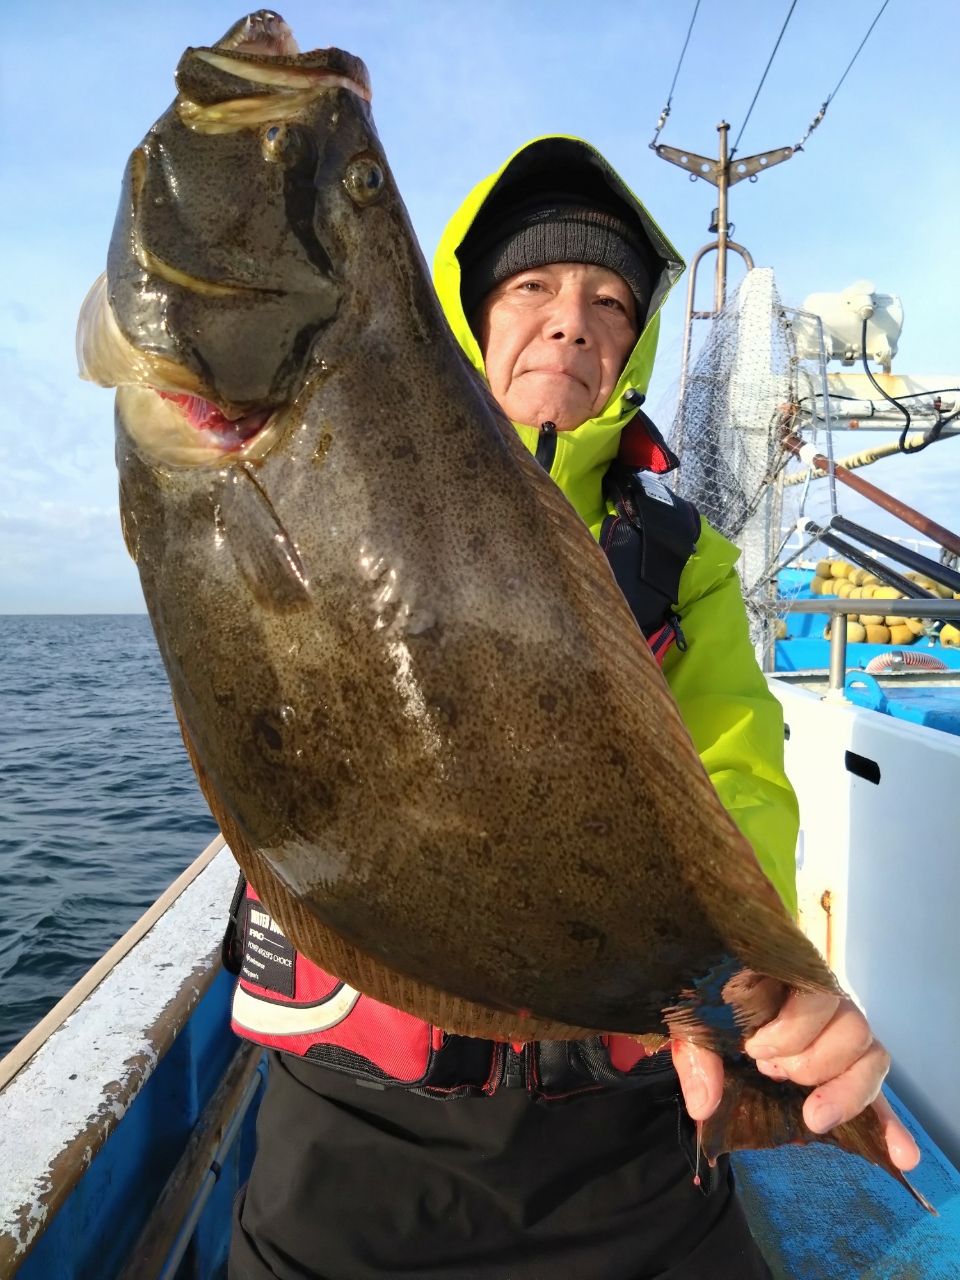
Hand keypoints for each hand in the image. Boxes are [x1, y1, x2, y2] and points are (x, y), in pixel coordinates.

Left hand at [671, 987, 919, 1171]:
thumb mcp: (690, 1018)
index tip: (755, 1051)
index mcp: (787, 973)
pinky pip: (878, 1093)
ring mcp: (838, 1033)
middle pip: (853, 1026)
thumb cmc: (701, 1000)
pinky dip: (889, 1124)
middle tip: (772, 1073)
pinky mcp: (845, 1068)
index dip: (793, 1028)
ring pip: (872, 1056)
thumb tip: (705, 1105)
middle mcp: (823, 999)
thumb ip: (696, 1053)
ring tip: (810, 1113)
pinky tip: (901, 1156)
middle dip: (813, 1062)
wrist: (702, 1003)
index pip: (818, 990)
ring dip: (845, 1091)